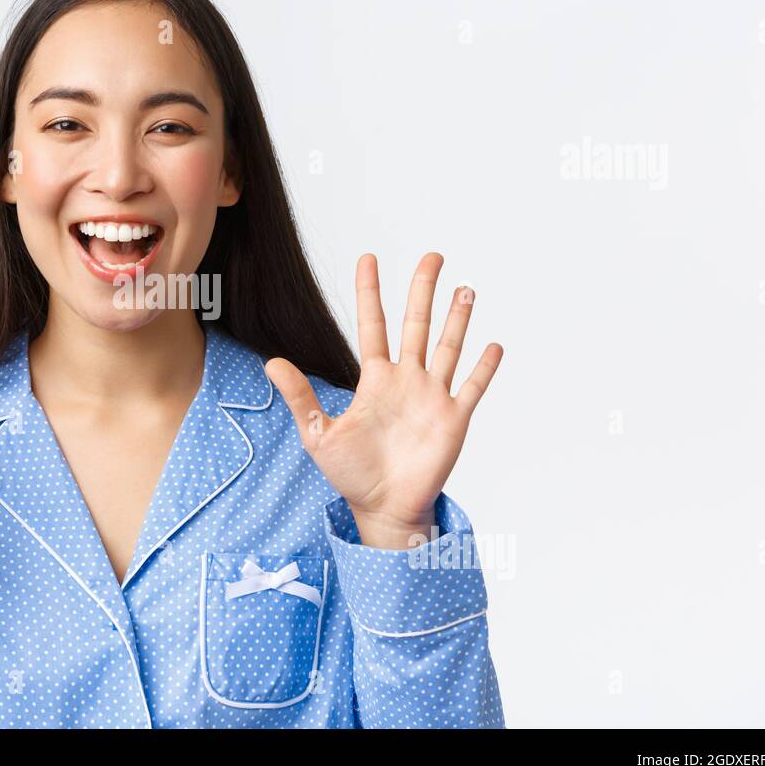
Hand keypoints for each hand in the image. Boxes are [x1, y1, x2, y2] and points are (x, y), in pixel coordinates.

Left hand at [265, 252, 502, 548]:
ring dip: (458, 319)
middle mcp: (407, 381)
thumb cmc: (351, 474)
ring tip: (466, 289)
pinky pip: (471, 387)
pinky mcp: (453, 419)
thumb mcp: (318, 433)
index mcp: (375, 380)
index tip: (369, 259)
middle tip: (432, 256)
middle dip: (423, 290)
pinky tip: (493, 345)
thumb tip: (271, 362)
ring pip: (448, 347)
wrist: (382, 508)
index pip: (373, 325)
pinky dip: (483, 368)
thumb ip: (300, 397)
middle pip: (417, 324)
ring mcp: (432, 397)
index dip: (370, 292)